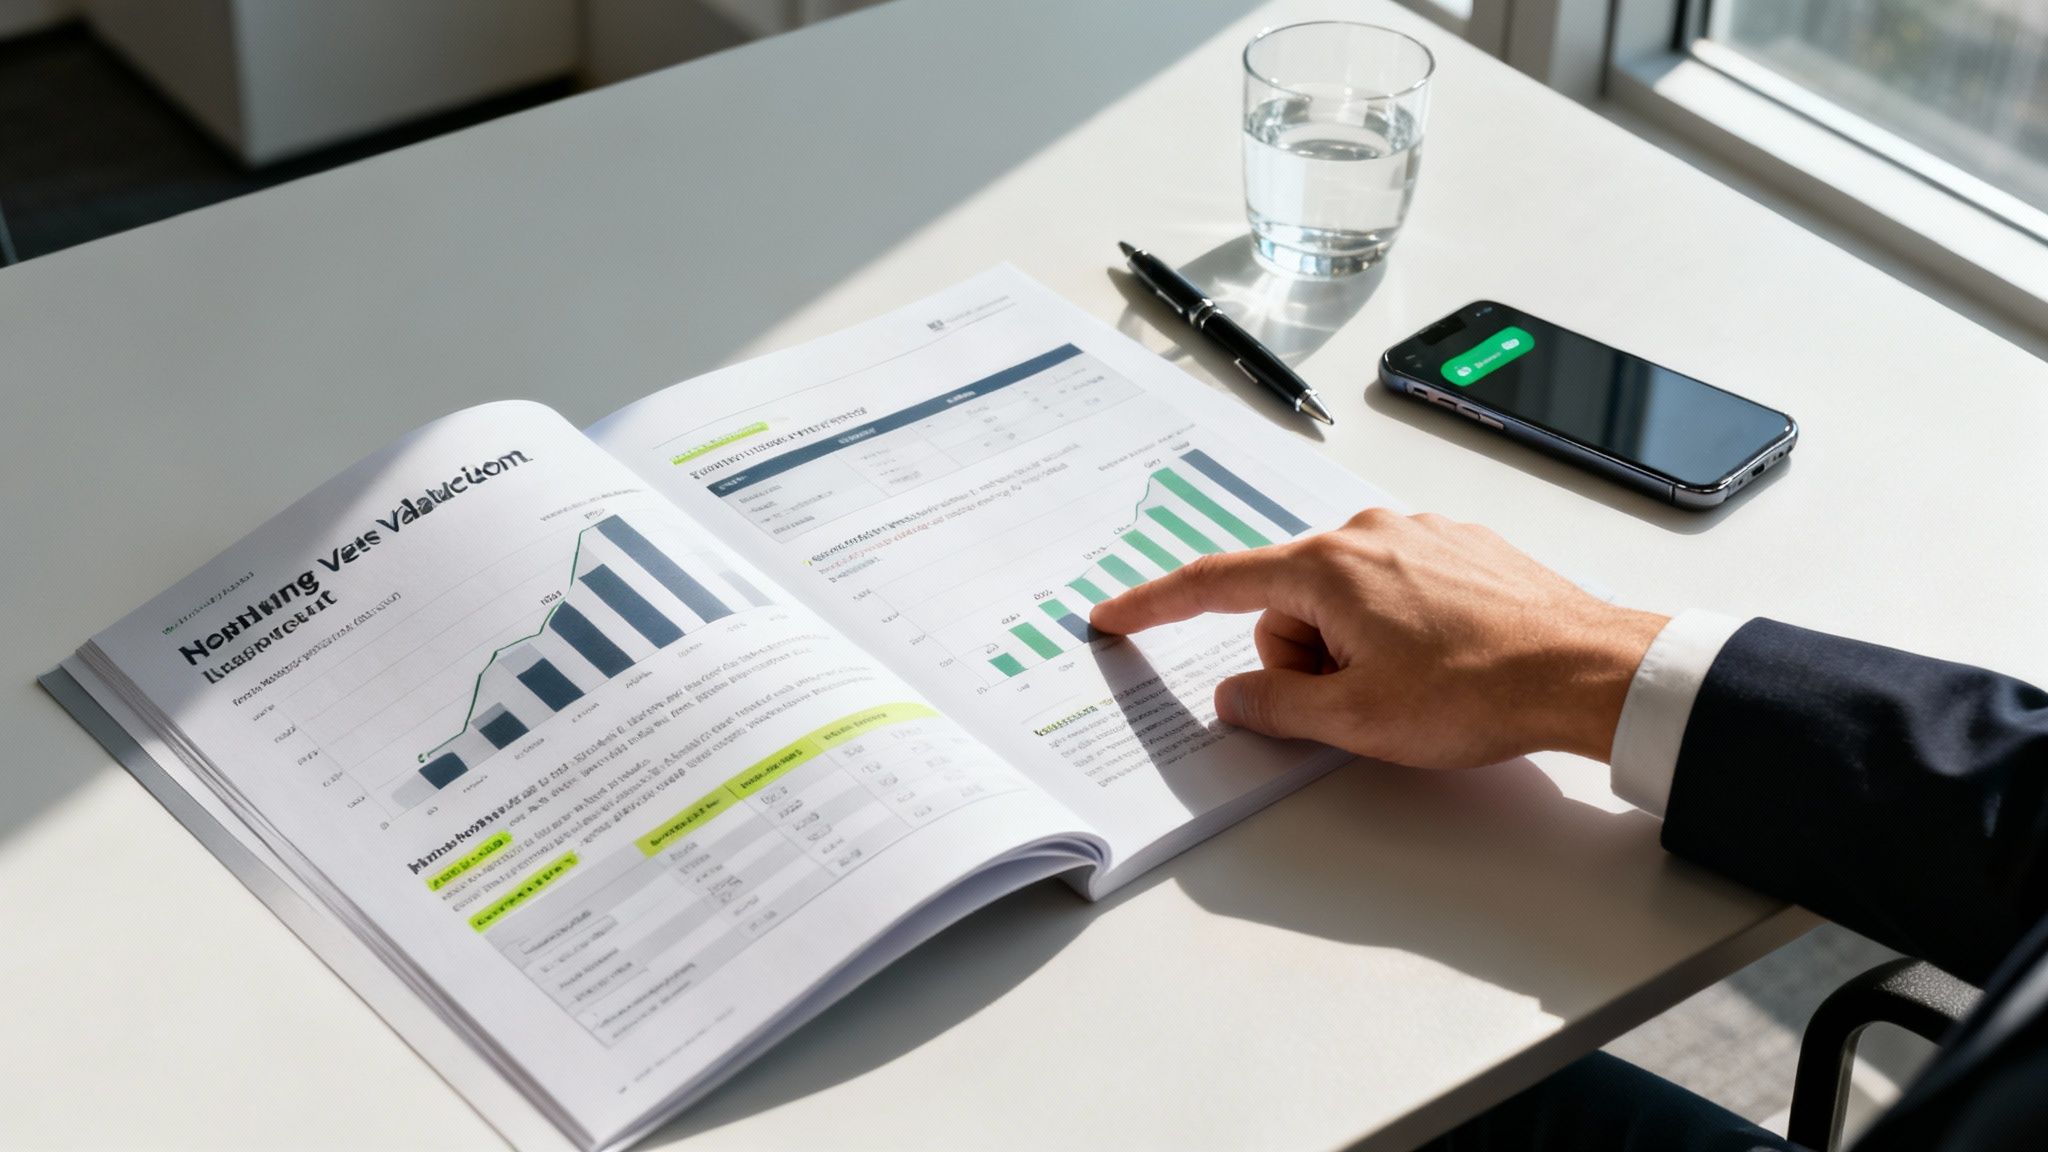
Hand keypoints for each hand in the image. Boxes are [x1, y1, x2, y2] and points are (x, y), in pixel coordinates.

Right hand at [1088, 508, 1667, 768]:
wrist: (1586, 670)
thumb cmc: (1480, 690)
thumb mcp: (1357, 720)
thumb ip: (1276, 706)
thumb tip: (1238, 698)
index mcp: (1329, 568)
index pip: (1216, 583)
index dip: (1156, 604)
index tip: (1116, 615)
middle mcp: (1367, 533)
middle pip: (1288, 602)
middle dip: (1304, 658)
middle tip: (1355, 703)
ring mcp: (1417, 534)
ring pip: (1343, 598)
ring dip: (1354, 647)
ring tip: (1413, 686)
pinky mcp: (1459, 546)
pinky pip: (1393, 588)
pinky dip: (1397, 628)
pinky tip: (1441, 661)